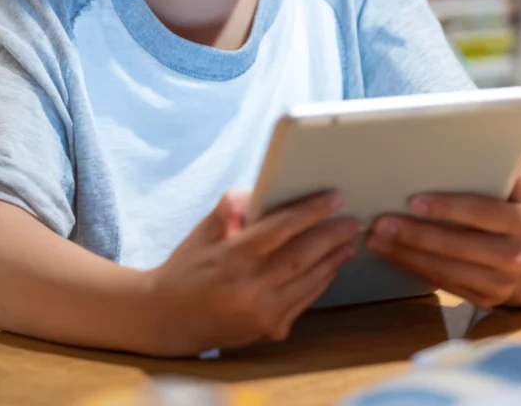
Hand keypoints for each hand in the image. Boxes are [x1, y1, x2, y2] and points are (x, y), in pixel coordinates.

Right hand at [145, 189, 359, 355]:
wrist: (168, 318)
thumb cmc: (187, 266)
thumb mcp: (203, 230)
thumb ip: (232, 207)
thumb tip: (260, 192)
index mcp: (232, 256)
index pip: (281, 228)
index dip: (311, 211)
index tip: (335, 197)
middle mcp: (249, 287)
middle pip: (302, 255)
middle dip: (332, 234)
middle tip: (352, 219)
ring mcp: (261, 312)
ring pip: (309, 280)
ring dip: (333, 259)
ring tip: (349, 240)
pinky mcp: (268, 330)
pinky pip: (304, 301)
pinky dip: (321, 281)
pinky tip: (331, 266)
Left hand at [367, 162, 520, 309]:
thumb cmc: (517, 199)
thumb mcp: (516, 178)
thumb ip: (492, 160)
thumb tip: (450, 134)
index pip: (481, 212)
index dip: (447, 207)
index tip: (413, 200)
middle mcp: (519, 256)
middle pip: (459, 246)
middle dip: (416, 234)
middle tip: (380, 221)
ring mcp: (504, 284)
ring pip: (447, 270)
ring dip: (406, 254)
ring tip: (375, 238)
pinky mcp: (486, 300)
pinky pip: (444, 283)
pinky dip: (413, 268)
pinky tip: (390, 253)